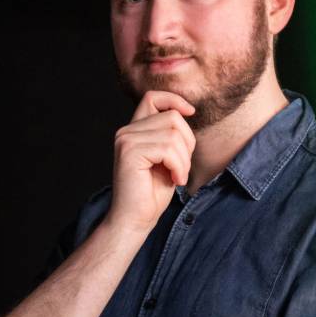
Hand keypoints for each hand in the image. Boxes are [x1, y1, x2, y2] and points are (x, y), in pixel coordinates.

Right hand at [107, 91, 196, 231]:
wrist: (135, 219)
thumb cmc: (152, 192)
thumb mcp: (167, 158)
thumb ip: (170, 134)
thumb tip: (184, 112)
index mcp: (134, 130)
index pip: (152, 97)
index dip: (174, 100)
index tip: (190, 113)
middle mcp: (126, 131)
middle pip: (172, 117)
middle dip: (187, 142)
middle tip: (181, 167)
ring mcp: (126, 140)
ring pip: (173, 133)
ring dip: (184, 159)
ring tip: (177, 176)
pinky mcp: (129, 152)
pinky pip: (168, 149)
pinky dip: (179, 166)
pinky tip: (175, 180)